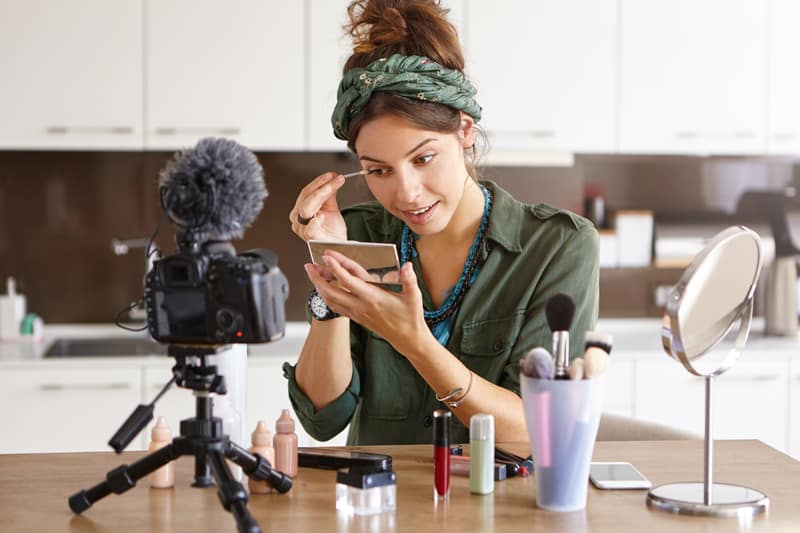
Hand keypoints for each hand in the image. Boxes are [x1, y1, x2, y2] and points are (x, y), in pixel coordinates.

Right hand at [289, 172, 347, 241]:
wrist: (338, 245)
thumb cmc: (332, 230)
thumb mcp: (331, 207)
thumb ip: (329, 193)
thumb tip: (332, 177)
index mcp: (300, 210)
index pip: (306, 192)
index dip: (318, 182)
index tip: (331, 175)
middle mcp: (298, 219)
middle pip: (306, 198)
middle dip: (321, 186)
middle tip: (335, 179)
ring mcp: (302, 229)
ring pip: (306, 209)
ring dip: (320, 195)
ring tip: (331, 188)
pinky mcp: (311, 239)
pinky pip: (310, 229)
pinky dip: (314, 222)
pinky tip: (322, 216)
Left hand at [304, 251, 428, 355]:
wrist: (407, 339)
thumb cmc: (410, 317)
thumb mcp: (414, 296)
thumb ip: (410, 279)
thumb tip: (407, 266)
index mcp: (373, 297)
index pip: (349, 281)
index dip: (336, 268)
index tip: (327, 256)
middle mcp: (361, 306)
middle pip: (331, 291)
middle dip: (318, 277)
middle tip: (309, 264)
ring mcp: (357, 313)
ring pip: (330, 300)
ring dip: (318, 286)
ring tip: (312, 273)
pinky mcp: (356, 318)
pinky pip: (335, 307)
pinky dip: (326, 296)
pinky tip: (323, 288)